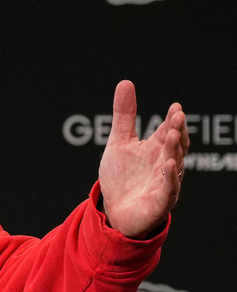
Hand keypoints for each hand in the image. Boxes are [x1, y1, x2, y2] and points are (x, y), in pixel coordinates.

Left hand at [99, 80, 188, 238]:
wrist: (114, 210)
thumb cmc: (121, 176)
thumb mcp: (119, 142)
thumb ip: (125, 115)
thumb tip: (126, 82)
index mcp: (156, 148)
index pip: (167, 130)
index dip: (172, 120)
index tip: (175, 107)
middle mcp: (164, 163)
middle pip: (174, 145)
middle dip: (176, 131)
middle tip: (177, 116)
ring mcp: (164, 182)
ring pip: (173, 164)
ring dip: (173, 150)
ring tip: (171, 134)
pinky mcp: (160, 201)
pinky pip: (168, 188)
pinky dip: (169, 177)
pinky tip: (168, 165)